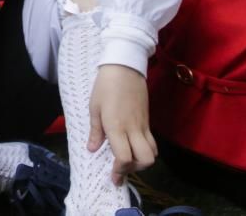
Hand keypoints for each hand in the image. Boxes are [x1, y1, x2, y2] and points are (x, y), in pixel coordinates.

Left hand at [88, 64, 156, 185]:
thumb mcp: (94, 108)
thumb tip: (92, 150)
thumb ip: (95, 131)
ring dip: (142, 161)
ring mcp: (143, 125)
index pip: (124, 158)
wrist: (124, 66)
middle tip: (121, 168)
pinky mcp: (148, 120)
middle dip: (135, 170)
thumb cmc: (105, 86)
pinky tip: (133, 146)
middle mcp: (133, 129)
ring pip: (153, 152)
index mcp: (117, 127)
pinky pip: (152, 141)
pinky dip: (146, 150)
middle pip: (145, 160)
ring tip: (128, 159)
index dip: (120, 171)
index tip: (113, 177)